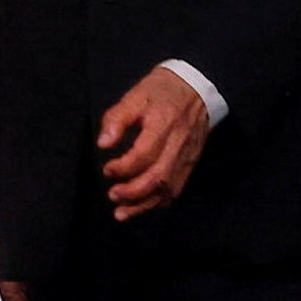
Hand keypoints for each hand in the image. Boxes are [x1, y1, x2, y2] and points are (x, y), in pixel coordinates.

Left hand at [97, 66, 211, 220]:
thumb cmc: (163, 91)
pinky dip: (158, 201)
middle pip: (158, 177)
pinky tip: (142, 206)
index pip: (144, 154)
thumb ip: (117, 118)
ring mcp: (186, 157)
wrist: (197, 88)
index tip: (107, 170)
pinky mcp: (190, 163)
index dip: (124, 167)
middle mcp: (178, 145)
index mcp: (163, 124)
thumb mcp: (135, 95)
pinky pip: (176, 188)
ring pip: (168, 189)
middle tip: (112, 195)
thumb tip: (103, 143)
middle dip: (133, 192)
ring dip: (144, 204)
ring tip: (122, 212)